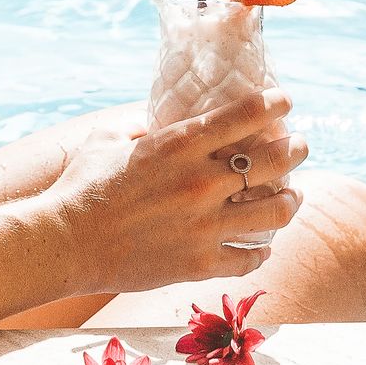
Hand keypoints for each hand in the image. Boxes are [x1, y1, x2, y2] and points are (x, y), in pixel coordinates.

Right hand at [43, 91, 307, 294]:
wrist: (66, 242)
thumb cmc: (82, 186)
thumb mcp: (108, 140)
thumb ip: (139, 126)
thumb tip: (155, 122)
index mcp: (179, 144)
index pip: (246, 114)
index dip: (275, 103)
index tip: (285, 101)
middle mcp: (200, 181)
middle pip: (275, 160)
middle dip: (296, 149)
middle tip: (300, 146)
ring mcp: (204, 225)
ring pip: (276, 211)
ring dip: (292, 200)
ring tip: (295, 196)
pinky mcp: (199, 263)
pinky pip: (250, 257)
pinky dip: (263, 250)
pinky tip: (263, 245)